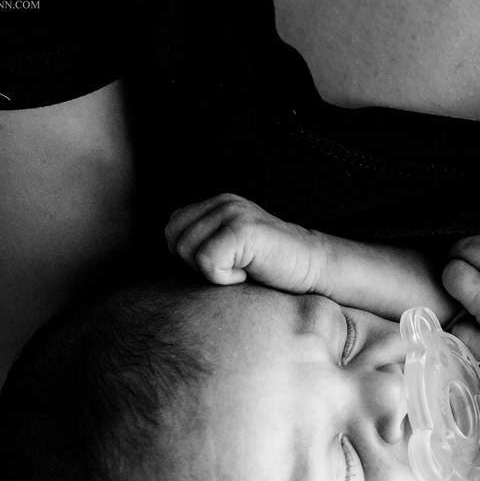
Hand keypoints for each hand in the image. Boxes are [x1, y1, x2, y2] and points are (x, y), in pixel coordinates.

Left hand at [165, 193, 329, 291]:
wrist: (312, 269)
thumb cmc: (271, 269)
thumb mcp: (229, 250)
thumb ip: (200, 243)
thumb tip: (166, 253)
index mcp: (215, 203)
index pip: (171, 229)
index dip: (188, 256)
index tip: (224, 263)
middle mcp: (222, 201)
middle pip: (174, 240)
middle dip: (196, 265)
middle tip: (233, 268)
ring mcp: (233, 212)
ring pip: (186, 252)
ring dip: (213, 272)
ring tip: (242, 269)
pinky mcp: (242, 229)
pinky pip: (207, 262)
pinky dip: (225, 278)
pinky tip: (248, 273)